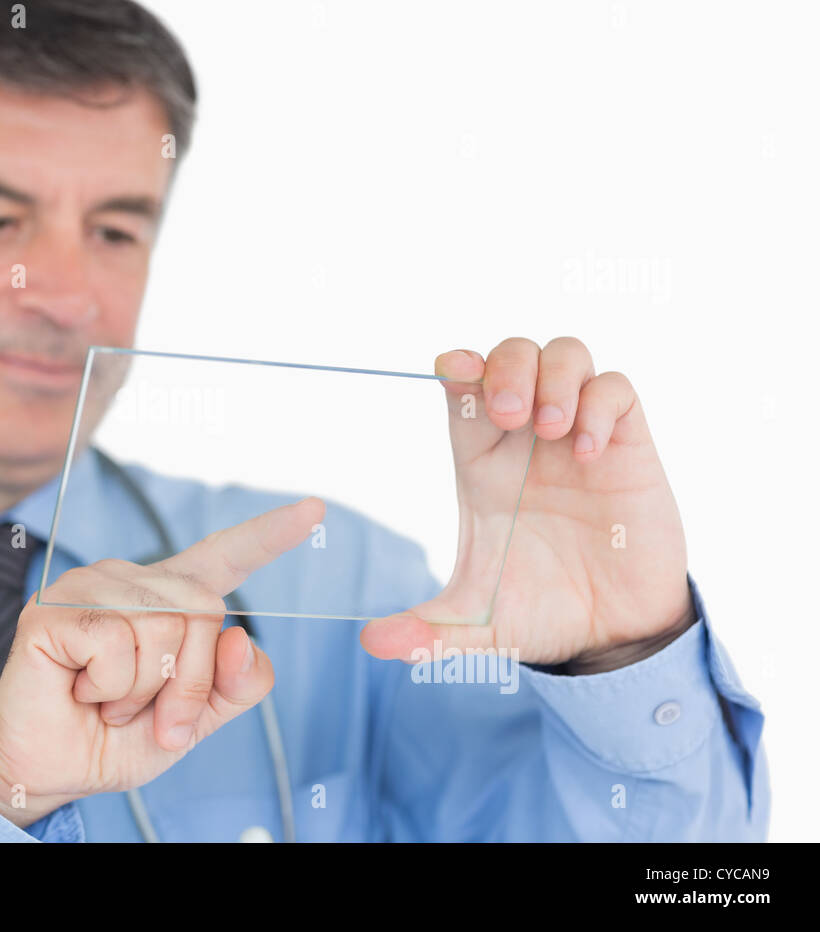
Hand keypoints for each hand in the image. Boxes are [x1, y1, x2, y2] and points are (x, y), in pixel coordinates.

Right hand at [0, 496, 325, 826]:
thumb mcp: (196, 720)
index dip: (269, 535)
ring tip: (106, 701)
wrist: (50, 770)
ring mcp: (89, 586)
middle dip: (188, 682)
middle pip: (204, 612)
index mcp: (169, 599)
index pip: (226, 557)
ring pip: (161, 628)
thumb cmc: (116, 738)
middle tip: (148, 713)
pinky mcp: (53, 609)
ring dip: (142, 692)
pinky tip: (81, 691)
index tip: (314, 509)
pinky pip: (115, 643)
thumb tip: (243, 641)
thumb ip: (234, 685)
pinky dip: (108, 688)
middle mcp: (131, 580)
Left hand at [360, 337, 694, 670]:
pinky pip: (617, 390)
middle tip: (511, 415)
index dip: (456, 366)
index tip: (450, 369)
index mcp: (481, 464)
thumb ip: (426, 632)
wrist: (612, 637)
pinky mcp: (628, 447)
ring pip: (566, 355)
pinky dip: (600, 405)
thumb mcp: (475, 626)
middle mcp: (527, 440)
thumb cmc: (540, 615)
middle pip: (512, 355)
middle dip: (506, 367)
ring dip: (554, 378)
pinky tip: (588, 452)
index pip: (462, 387)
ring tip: (550, 430)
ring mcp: (578, 437)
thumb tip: (370, 644)